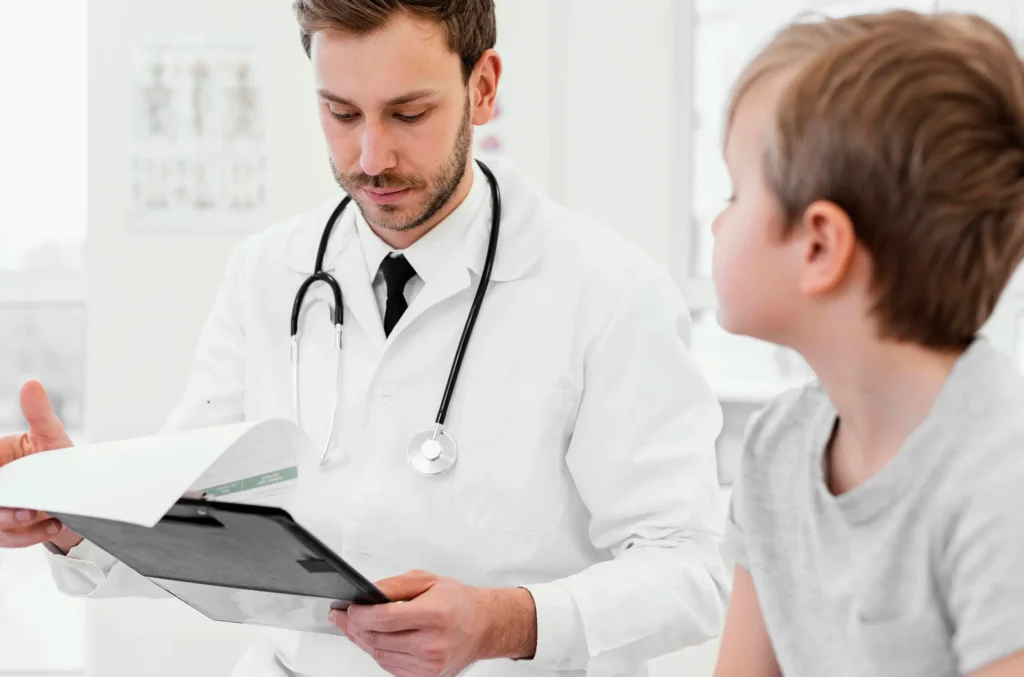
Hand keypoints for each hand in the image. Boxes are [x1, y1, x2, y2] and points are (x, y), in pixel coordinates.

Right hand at [0, 381, 82, 551]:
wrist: (76, 492)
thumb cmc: (56, 459)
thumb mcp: (50, 435)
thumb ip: (39, 414)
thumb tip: (31, 384)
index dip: (0, 471)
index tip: (6, 479)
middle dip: (1, 509)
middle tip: (20, 508)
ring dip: (16, 523)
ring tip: (40, 516)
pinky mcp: (11, 531)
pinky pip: (12, 538)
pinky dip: (31, 534)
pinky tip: (51, 525)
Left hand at [331, 570, 536, 676]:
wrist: (484, 626)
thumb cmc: (459, 602)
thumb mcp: (429, 581)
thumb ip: (395, 585)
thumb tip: (368, 592)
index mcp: (434, 615)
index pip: (384, 618)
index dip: (360, 614)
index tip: (348, 608)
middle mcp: (432, 644)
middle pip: (378, 639)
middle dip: (354, 627)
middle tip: (342, 616)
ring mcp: (429, 665)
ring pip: (380, 655)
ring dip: (362, 641)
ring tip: (353, 627)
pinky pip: (390, 666)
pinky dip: (377, 653)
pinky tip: (373, 639)